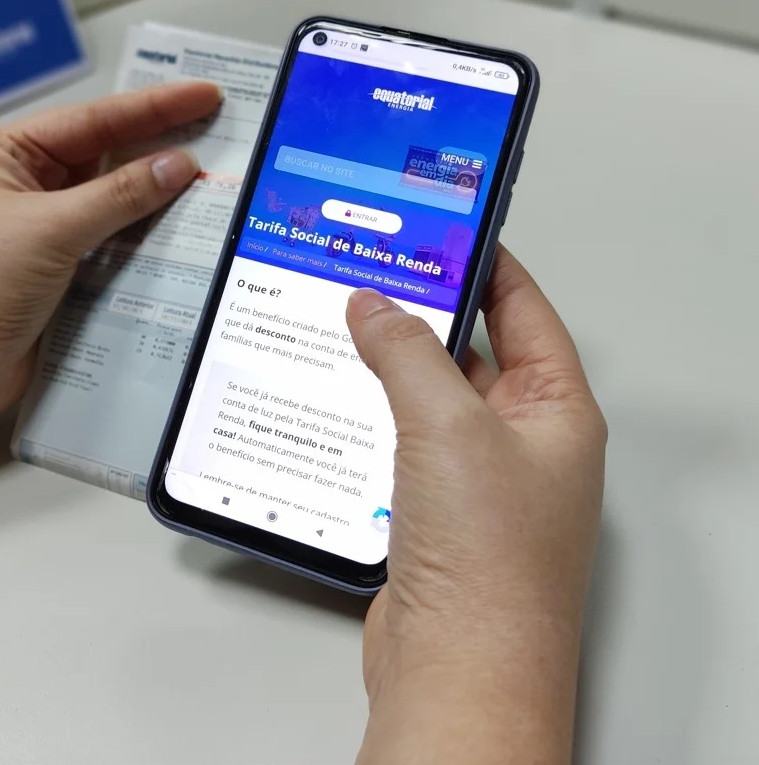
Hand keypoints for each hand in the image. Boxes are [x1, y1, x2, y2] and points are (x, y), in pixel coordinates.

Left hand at [0, 81, 220, 438]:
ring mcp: (50, 232)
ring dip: (161, 196)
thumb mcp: (50, 230)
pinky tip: (187, 233)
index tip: (205, 95)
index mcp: (11, 157)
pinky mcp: (66, 273)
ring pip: (118, 202)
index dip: (155, 107)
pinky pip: (118, 244)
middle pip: (110, 156)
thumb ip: (119, 196)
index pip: (95, 121)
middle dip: (163, 144)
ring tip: (216, 180)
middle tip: (221, 129)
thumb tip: (179, 166)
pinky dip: (150, 239)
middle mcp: (32, 188)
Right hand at [346, 248, 605, 763]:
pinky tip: (341, 395)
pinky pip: (405, 438)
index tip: (442, 231)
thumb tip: (375, 305)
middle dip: (426, 312)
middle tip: (376, 272)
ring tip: (347, 323)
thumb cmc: (489, 564)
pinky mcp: (435, 507)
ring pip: (432, 395)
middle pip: (474, 349)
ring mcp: (478, 476)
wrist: (456, 668)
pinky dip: (375, 413)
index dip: (486, 263)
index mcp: (556, 411)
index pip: (524, 310)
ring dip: (392, 365)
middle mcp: (523, 440)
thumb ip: (407, 353)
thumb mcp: (448, 426)